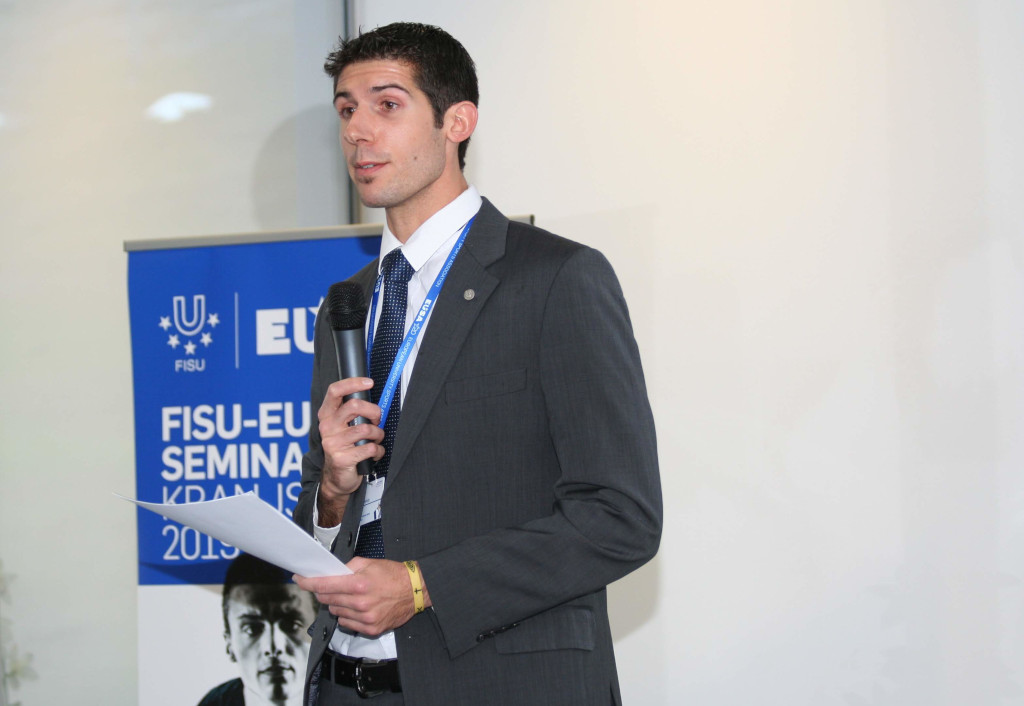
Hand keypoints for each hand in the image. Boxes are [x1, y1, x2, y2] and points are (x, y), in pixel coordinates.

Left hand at [294, 558, 429, 636]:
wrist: (416, 590)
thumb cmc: (393, 575)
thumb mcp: (370, 563)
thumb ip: (348, 567)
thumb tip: (330, 572)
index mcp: (359, 584)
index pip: (325, 585)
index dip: (308, 582)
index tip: (299, 579)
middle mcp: (360, 603)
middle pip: (327, 599)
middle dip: (324, 591)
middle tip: (331, 585)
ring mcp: (365, 618)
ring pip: (336, 612)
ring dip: (337, 603)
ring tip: (351, 596)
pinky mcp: (371, 629)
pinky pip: (346, 624)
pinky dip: (347, 615)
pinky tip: (358, 607)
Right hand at [317, 377, 384, 523]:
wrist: (337, 477)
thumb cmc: (346, 447)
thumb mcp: (344, 426)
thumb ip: (353, 412)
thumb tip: (371, 396)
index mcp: (327, 415)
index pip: (335, 391)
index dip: (353, 383)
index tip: (369, 382)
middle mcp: (327, 426)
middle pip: (355, 406)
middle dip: (374, 412)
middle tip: (378, 421)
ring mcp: (333, 443)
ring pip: (366, 429)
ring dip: (378, 435)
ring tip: (375, 440)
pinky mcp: (341, 458)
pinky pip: (370, 448)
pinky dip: (378, 451)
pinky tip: (374, 454)